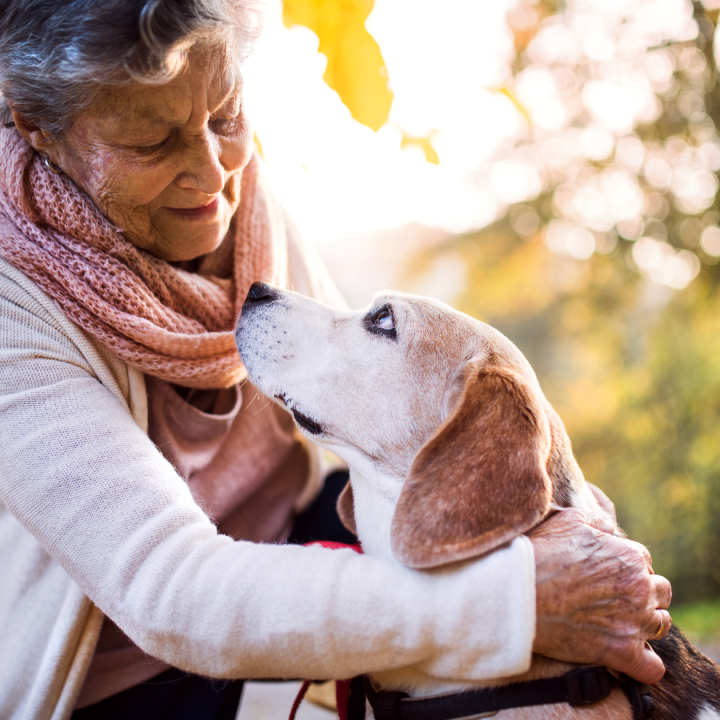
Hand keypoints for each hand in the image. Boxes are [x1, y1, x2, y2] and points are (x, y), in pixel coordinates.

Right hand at [530, 508, 671, 684]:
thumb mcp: (569, 521)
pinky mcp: (623, 653)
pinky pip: (653, 667)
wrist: (518, 593)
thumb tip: (609, 529)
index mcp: (629, 556)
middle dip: (643, 593)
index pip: (643, 561)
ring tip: (620, 624)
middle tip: (615, 598)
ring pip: (661, 625)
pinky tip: (628, 657)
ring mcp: (634, 622)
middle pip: (661, 592)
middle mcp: (639, 588)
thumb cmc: (540, 553)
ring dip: (646, 624)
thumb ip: (598, 523)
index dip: (625, 567)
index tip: (607, 574)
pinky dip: (644, 664)